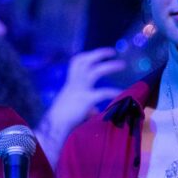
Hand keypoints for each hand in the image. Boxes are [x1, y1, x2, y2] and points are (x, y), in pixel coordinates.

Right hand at [37, 48, 125, 168]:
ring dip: (110, 66)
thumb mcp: (73, 108)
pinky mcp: (85, 100)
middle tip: (113, 51)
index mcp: (71, 83)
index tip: (98, 53)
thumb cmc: (63, 119)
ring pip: (95, 71)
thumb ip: (85, 106)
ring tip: (122, 64)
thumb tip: (95, 111)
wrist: (55, 126)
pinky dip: (113, 91)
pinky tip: (121, 92)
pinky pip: (103, 92)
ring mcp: (80, 90)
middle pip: (85, 61)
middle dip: (99, 53)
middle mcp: (74, 83)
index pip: (77, 62)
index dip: (88, 55)